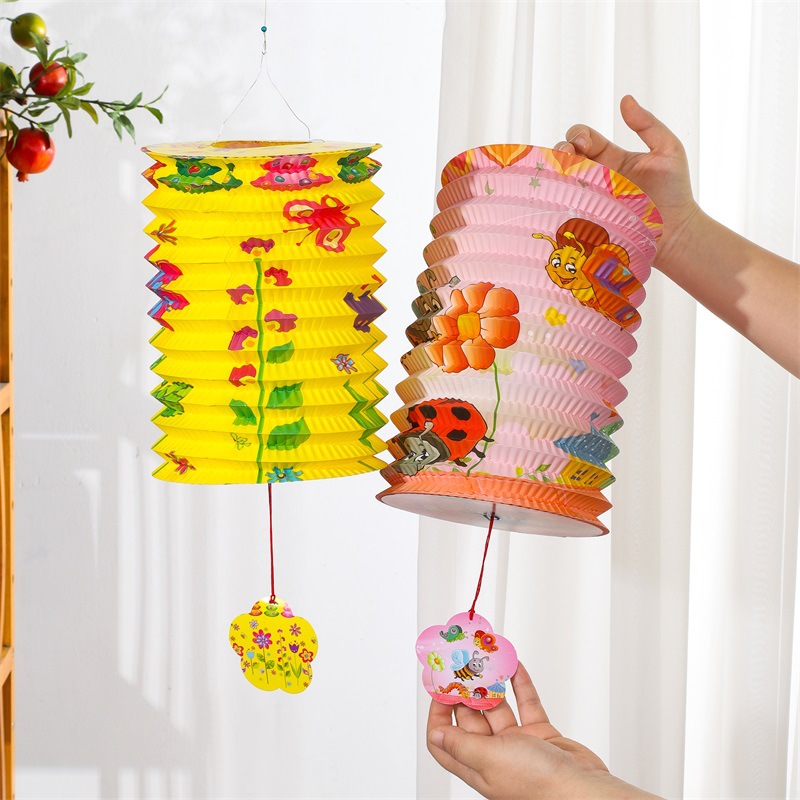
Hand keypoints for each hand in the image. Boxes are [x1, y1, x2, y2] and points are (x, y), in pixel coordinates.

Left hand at [426, 662, 661, 799]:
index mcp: (476, 765)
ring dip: (493, 683)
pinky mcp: (542, 736)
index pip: (445, 740)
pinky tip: (514, 666)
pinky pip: (527, 705)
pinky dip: (520, 684)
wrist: (583, 791)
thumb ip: (462, 744)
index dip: (439, 714)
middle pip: (471, 718)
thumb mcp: (490, 759)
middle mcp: (495, 754)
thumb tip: (435, 735)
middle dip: (465, 690)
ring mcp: (519, 744)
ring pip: (499, 707)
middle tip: (462, 663)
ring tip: (486, 659)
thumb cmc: (537, 784)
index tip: (440, 686)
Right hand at [555, 94, 699, 262]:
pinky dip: (557, 197)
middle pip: (566, 157)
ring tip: (560, 173)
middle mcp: (596, 176)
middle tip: (568, 156)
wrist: (675, 231)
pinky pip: (565, 207)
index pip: (585, 138)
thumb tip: (624, 100)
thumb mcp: (668, 149)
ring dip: (555, 172)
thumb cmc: (675, 191)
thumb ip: (648, 125)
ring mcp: (590, 198)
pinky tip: (558, 193)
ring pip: (560, 180)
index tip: (584, 143)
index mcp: (611, 157)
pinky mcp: (588, 219)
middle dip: (561, 151)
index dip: (579, 135)